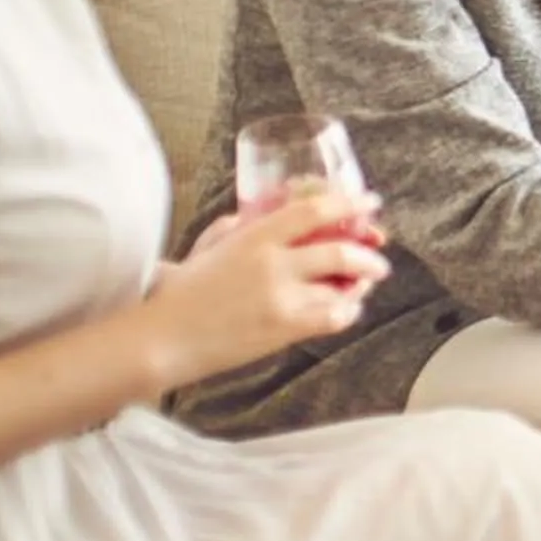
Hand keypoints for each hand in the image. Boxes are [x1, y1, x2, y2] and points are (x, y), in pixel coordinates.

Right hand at [145, 189, 387, 384]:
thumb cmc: (178, 293)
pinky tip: (345, 309)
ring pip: (342, 286)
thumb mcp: (208, 246)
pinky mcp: (284, 329)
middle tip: (378, 255)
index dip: (349, 202)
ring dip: (361, 284)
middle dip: (368, 253)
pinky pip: (334, 317)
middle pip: (340, 250)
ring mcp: (282, 298)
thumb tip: (257, 214)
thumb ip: (237, 228)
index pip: (313, 210)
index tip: (369, 201)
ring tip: (364, 284)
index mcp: (254, 236)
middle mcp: (274, 263)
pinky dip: (346, 311)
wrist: (162, 338)